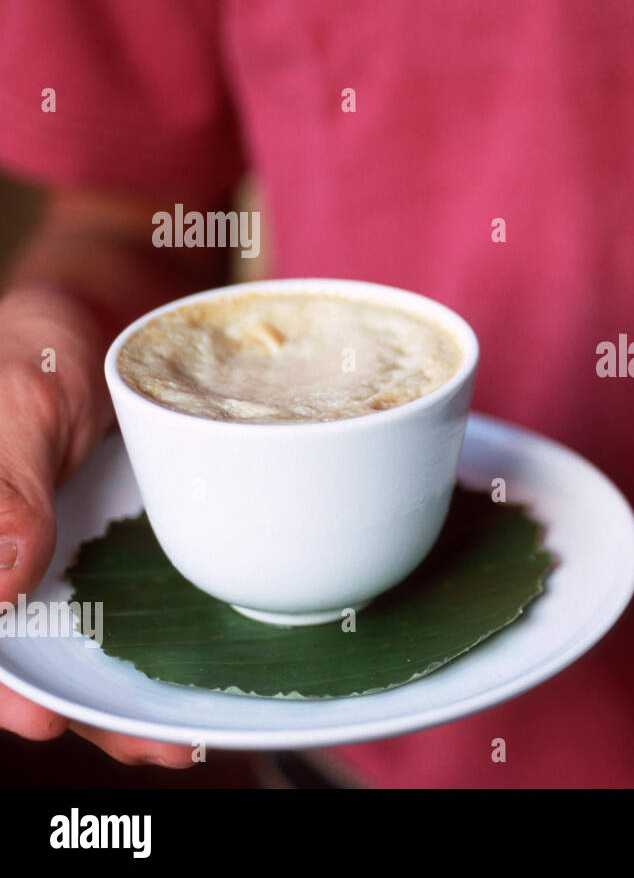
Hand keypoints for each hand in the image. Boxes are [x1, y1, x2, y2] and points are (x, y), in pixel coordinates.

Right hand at [0, 285, 194, 766]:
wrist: (105, 314)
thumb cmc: (41, 346)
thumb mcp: (20, 400)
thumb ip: (0, 484)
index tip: (42, 718)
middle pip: (19, 657)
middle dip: (78, 709)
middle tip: (151, 743)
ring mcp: (48, 564)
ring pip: (70, 650)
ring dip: (119, 698)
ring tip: (180, 736)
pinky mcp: (100, 557)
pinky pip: (119, 613)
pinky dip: (149, 650)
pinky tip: (191, 676)